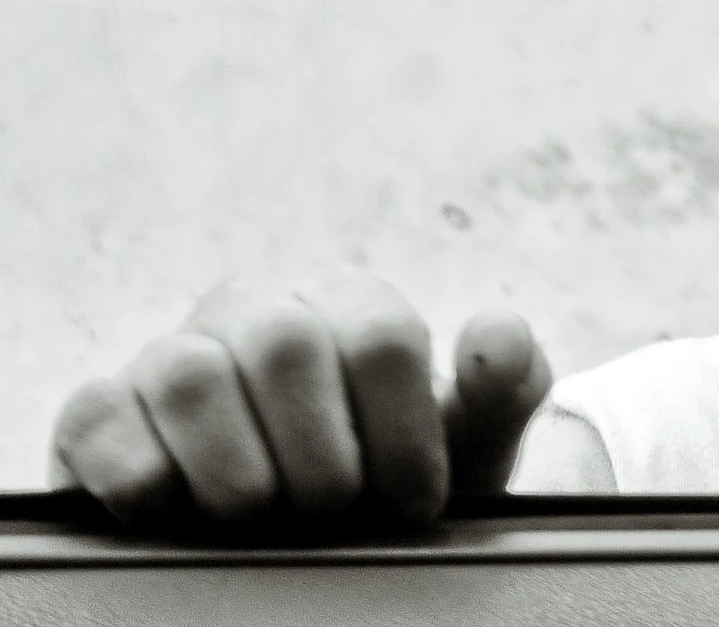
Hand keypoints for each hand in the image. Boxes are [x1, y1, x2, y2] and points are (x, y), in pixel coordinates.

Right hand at [47, 272, 553, 526]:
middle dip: (322, 457)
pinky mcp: (102, 412)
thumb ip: (504, 387)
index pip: (381, 334)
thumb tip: (498, 333)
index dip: (404, 434)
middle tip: (335, 512)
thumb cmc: (390, 476)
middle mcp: (257, 311)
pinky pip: (105, 422)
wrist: (308, 529)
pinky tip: (186, 516)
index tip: (414, 502)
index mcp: (349, 302)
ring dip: (239, 472)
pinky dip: (150, 483)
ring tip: (263, 518)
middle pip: (286, 344)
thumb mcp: (465, 443)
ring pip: (192, 376)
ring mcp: (173, 355)